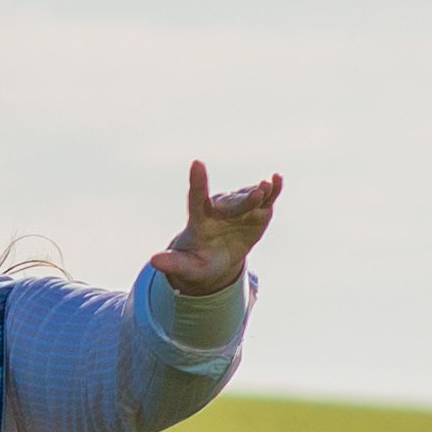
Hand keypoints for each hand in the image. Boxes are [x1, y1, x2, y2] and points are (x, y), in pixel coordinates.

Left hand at [154, 159, 281, 295]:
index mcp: (200, 219)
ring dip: (259, 193)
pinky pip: (264, 199)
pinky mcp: (256, 211)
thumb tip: (154, 261)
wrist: (219, 259)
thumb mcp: (186, 267)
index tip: (197, 164)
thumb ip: (173, 263)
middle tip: (257, 194)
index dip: (197, 182)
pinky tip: (277, 179)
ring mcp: (239, 208)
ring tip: (268, 186)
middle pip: (232, 203)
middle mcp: (220, 208)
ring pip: (248, 198)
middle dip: (244, 199)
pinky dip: (272, 190)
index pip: (196, 198)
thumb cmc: (198, 262)